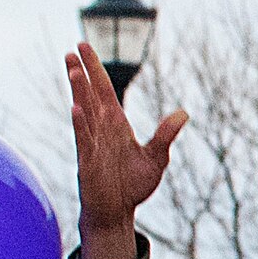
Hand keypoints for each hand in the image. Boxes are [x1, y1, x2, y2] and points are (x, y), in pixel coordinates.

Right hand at [68, 44, 186, 258]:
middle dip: (82, 73)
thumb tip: (184, 113)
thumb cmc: (133, 185)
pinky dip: (80, 125)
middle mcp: (101, 129)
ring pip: (83, 113)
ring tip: (73, 71)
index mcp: (115, 124)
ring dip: (78, 93)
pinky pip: (83, 140)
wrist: (118, 212)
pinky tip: (76, 110)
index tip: (83, 46)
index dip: (95, 68)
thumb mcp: (156, 159)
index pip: (103, 89)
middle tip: (73, 50)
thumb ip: (165, 135)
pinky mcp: (87, 162)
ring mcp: (92, 144)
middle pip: (89, 95)